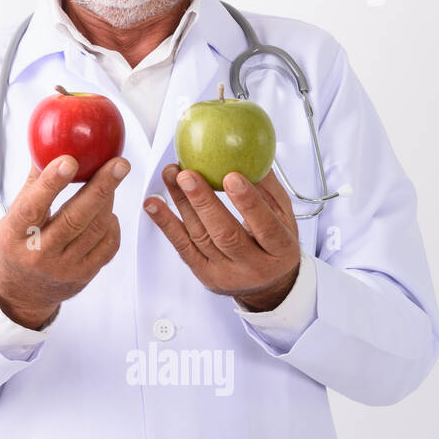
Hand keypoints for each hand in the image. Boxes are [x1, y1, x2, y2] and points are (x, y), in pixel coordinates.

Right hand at [0, 154, 129, 328]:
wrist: (22, 292)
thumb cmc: (18, 245)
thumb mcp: (13, 216)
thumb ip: (34, 184)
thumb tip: (50, 147)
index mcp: (15, 235)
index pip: (33, 206)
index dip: (51, 183)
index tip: (69, 159)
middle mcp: (39, 254)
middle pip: (75, 218)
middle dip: (101, 187)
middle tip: (119, 164)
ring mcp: (64, 267)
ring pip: (96, 229)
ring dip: (108, 200)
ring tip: (112, 179)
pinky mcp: (84, 275)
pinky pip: (108, 246)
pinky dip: (112, 224)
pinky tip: (107, 212)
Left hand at [144, 165, 300, 310]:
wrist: (267, 284)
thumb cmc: (275, 244)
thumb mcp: (284, 217)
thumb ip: (268, 188)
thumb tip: (252, 153)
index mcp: (281, 251)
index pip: (265, 227)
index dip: (248, 203)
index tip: (232, 176)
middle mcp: (253, 266)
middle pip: (225, 234)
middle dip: (203, 202)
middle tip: (187, 174)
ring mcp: (226, 273)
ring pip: (200, 237)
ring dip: (181, 204)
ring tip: (171, 176)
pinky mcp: (204, 274)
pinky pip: (182, 247)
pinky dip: (165, 223)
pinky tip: (153, 204)